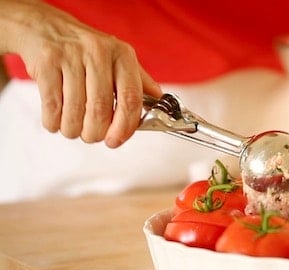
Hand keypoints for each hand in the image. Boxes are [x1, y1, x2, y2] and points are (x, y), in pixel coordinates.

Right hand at [0, 0, 161, 147]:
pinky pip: (52, 106)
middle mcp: (98, 53)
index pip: (131, 99)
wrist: (44, 27)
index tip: (116, 141)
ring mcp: (70, 56)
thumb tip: (161, 103)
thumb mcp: (117, 58)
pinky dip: (53, 122)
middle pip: (101, 110)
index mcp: (122, 55)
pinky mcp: (46, 62)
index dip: (125, 127)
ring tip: (73, 128)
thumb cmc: (85, 49)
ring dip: (73, 130)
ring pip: (74, 112)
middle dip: (95, 133)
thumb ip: (140, 82)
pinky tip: (56, 121)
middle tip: (92, 136)